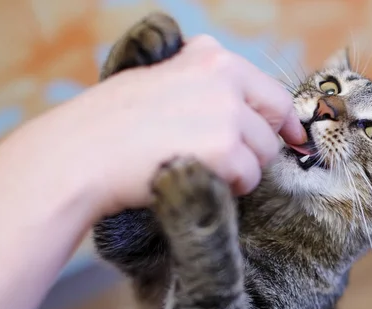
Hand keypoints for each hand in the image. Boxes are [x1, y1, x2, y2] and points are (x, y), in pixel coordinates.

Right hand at [35, 35, 304, 215]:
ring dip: (241, 171)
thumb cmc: (112, 125)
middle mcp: (223, 76)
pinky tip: (201, 180)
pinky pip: (249, 177)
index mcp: (210, 56)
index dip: (282, 122)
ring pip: (263, 154)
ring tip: (201, 170)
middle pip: (272, 126)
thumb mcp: (161, 81)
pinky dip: (232, 188)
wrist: (79, 154)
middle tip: (222, 163)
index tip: (292, 140)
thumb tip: (247, 108)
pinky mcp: (223, 147)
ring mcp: (225, 111)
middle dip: (255, 150)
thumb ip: (205, 86)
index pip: (271, 92)